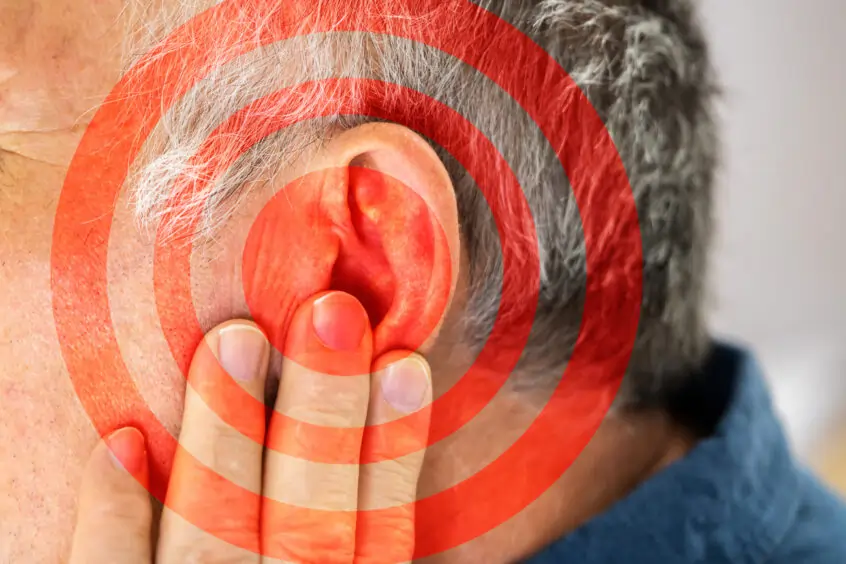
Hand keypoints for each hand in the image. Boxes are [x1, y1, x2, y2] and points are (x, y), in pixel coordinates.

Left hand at [69, 291, 432, 562]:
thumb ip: (349, 547)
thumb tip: (369, 444)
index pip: (381, 535)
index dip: (396, 448)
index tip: (406, 363)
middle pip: (312, 525)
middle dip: (324, 416)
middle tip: (331, 316)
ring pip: (216, 536)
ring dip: (227, 435)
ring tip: (235, 339)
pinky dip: (115, 515)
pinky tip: (122, 441)